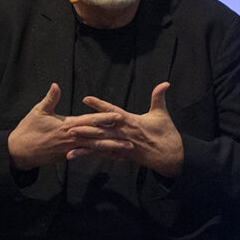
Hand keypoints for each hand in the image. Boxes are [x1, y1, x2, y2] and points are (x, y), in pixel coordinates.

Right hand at [7, 83, 120, 170]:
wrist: (20, 152)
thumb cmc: (28, 130)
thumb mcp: (38, 111)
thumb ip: (50, 99)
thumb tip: (55, 85)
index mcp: (67, 125)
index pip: (89, 121)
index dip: (104, 118)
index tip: (118, 116)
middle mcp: (72, 138)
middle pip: (97, 137)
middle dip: (114, 137)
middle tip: (131, 137)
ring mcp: (72, 149)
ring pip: (95, 149)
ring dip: (112, 149)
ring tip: (127, 150)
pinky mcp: (70, 155)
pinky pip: (88, 156)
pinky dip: (101, 156)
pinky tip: (112, 157)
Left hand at [65, 82, 184, 177]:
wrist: (170, 156)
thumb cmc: (166, 134)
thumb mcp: (162, 114)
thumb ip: (158, 97)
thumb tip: (165, 83)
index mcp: (131, 121)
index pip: (112, 111)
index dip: (99, 105)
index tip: (86, 99)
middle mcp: (124, 133)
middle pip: (101, 129)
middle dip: (84, 127)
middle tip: (68, 125)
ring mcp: (122, 145)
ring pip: (100, 143)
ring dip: (84, 141)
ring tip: (70, 140)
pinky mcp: (122, 155)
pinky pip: (104, 154)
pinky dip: (92, 154)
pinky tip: (80, 155)